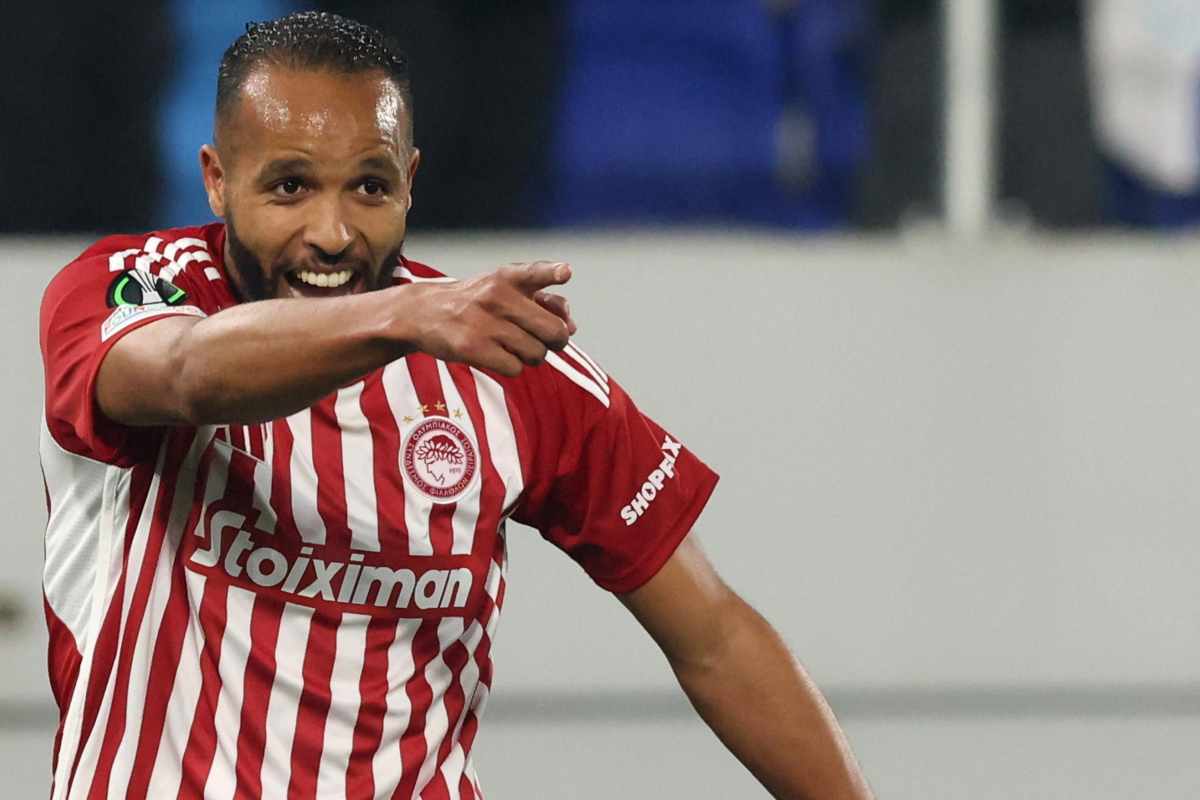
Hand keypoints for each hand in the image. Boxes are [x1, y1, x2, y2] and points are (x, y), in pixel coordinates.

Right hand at [394, 261, 575, 375]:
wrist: (424, 313)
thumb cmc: (475, 303)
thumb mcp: (503, 289)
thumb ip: (543, 300)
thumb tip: (572, 327)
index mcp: (506, 277)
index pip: (533, 272)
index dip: (551, 272)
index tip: (565, 273)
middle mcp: (497, 296)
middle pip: (553, 330)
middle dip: (557, 341)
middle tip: (547, 342)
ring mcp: (485, 323)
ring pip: (537, 353)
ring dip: (532, 356)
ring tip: (514, 347)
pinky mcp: (473, 347)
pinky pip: (515, 368)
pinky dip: (512, 367)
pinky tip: (498, 356)